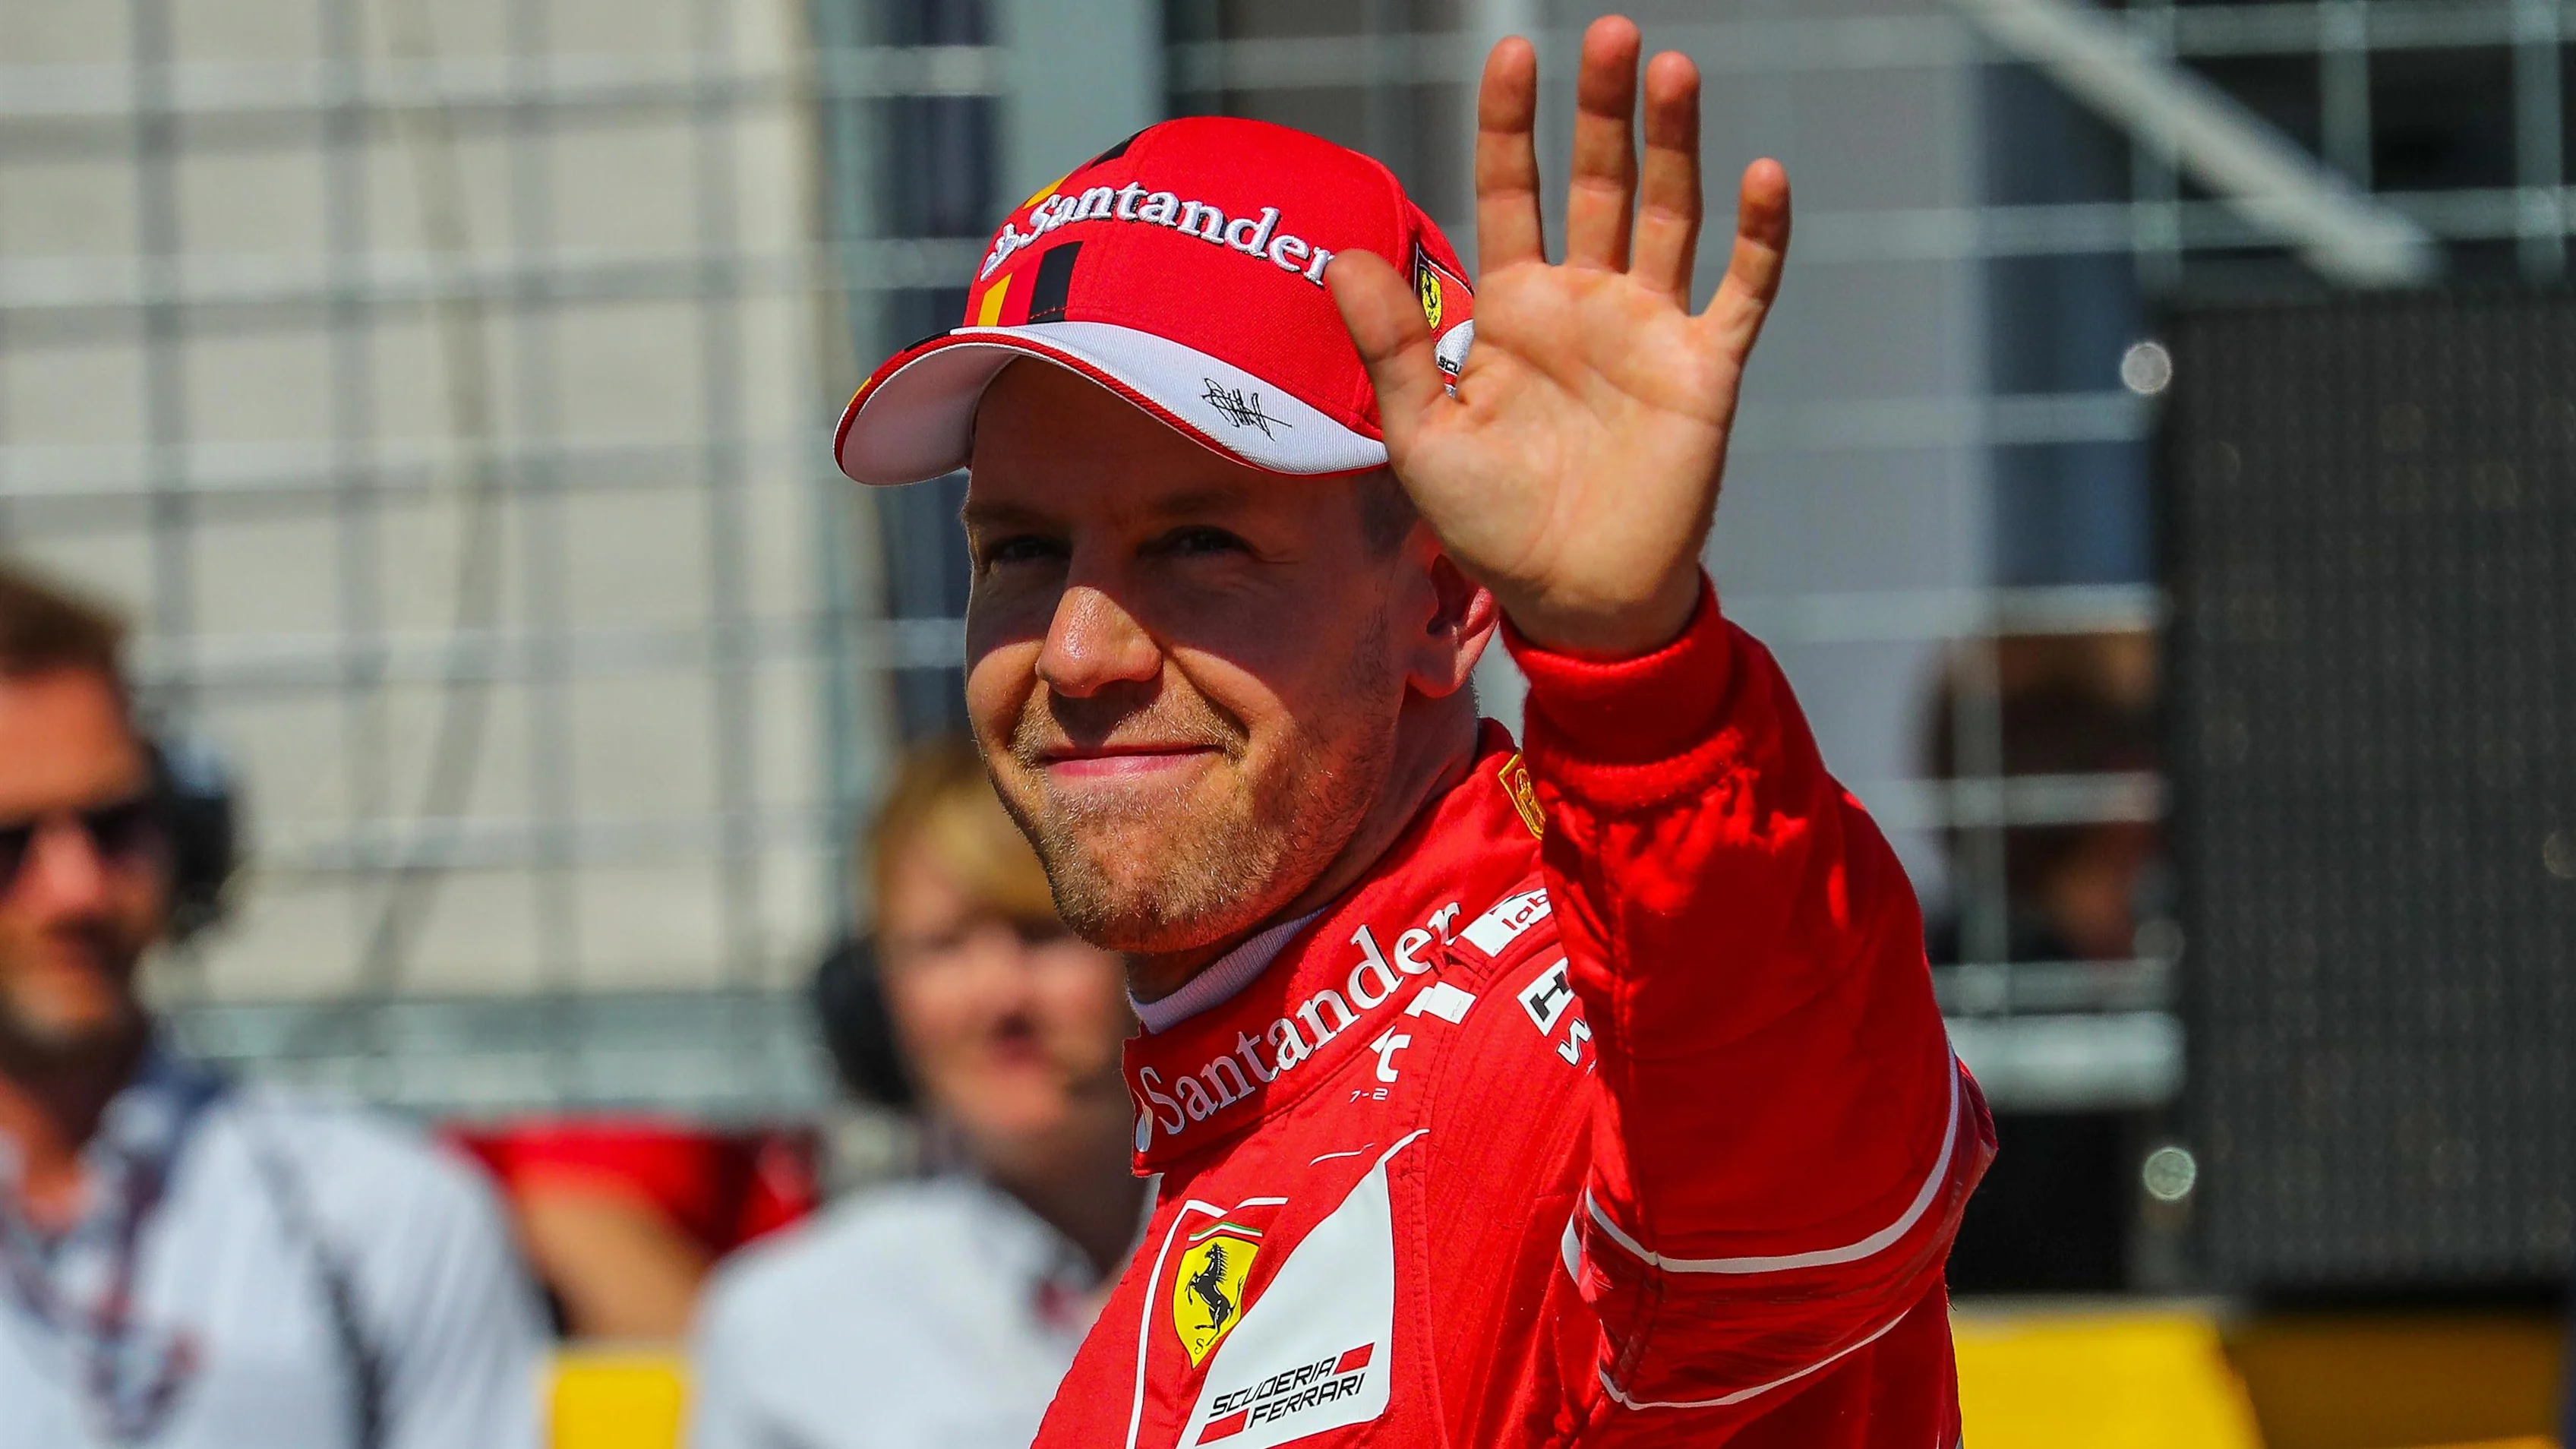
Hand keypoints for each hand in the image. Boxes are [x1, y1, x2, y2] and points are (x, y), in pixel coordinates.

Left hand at [1327, 16, 1790, 658]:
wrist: (1574, 598)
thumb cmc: (1492, 523)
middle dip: (1602, 110)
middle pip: (1595, 182)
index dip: (1511, 124)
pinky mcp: (1704, 369)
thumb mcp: (1423, 436)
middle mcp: (1585, 301)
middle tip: (1612, 33)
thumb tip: (1342, 255)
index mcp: (1513, 308)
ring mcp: (1650, 329)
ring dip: (1673, 145)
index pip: (1510, 191)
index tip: (1512, 52)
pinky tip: (1763, 177)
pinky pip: (1741, 291)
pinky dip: (1757, 237)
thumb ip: (1392, 346)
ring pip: (1668, 214)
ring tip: (1672, 70)